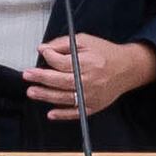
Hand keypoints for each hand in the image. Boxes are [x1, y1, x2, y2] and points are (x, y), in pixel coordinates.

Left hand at [26, 33, 155, 119]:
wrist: (128, 69)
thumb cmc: (106, 54)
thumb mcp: (85, 41)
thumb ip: (63, 44)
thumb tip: (44, 49)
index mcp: (88, 63)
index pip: (62, 62)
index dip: (49, 57)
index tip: (43, 53)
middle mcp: (90, 80)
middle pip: (61, 81)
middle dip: (42, 78)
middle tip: (28, 75)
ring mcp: (92, 95)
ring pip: (64, 98)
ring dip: (46, 96)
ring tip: (32, 92)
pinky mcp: (94, 106)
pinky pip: (76, 112)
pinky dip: (63, 114)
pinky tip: (51, 113)